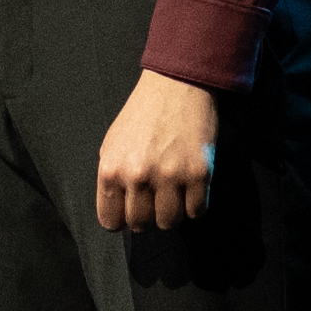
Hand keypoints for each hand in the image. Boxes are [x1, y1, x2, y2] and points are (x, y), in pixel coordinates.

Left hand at [94, 68, 225, 241]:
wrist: (176, 85)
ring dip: (172, 213)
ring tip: (173, 193)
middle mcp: (138, 176)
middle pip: (141, 225)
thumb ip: (112, 179)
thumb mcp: (112, 143)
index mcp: (111, 169)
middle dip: (148, 216)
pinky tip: (190, 187)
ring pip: (169, 223)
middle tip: (155, 199)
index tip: (131, 212)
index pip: (111, 221)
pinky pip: (196, 211)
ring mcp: (170, 176)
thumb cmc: (143, 113)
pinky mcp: (199, 173)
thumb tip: (118, 211)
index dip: (122, 220)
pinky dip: (195, 204)